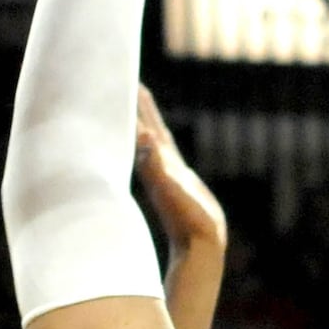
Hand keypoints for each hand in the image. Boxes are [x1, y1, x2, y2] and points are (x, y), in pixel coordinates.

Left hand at [135, 86, 225, 252]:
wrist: (199, 247)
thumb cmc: (187, 221)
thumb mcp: (172, 190)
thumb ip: (158, 167)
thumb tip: (144, 141)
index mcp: (157, 163)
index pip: (144, 126)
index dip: (138, 105)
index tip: (128, 81)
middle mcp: (160, 166)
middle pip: (147, 128)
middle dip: (139, 107)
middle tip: (130, 82)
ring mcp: (168, 175)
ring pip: (154, 141)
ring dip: (146, 122)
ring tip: (141, 106)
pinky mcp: (177, 186)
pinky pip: (164, 157)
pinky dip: (158, 144)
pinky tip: (157, 145)